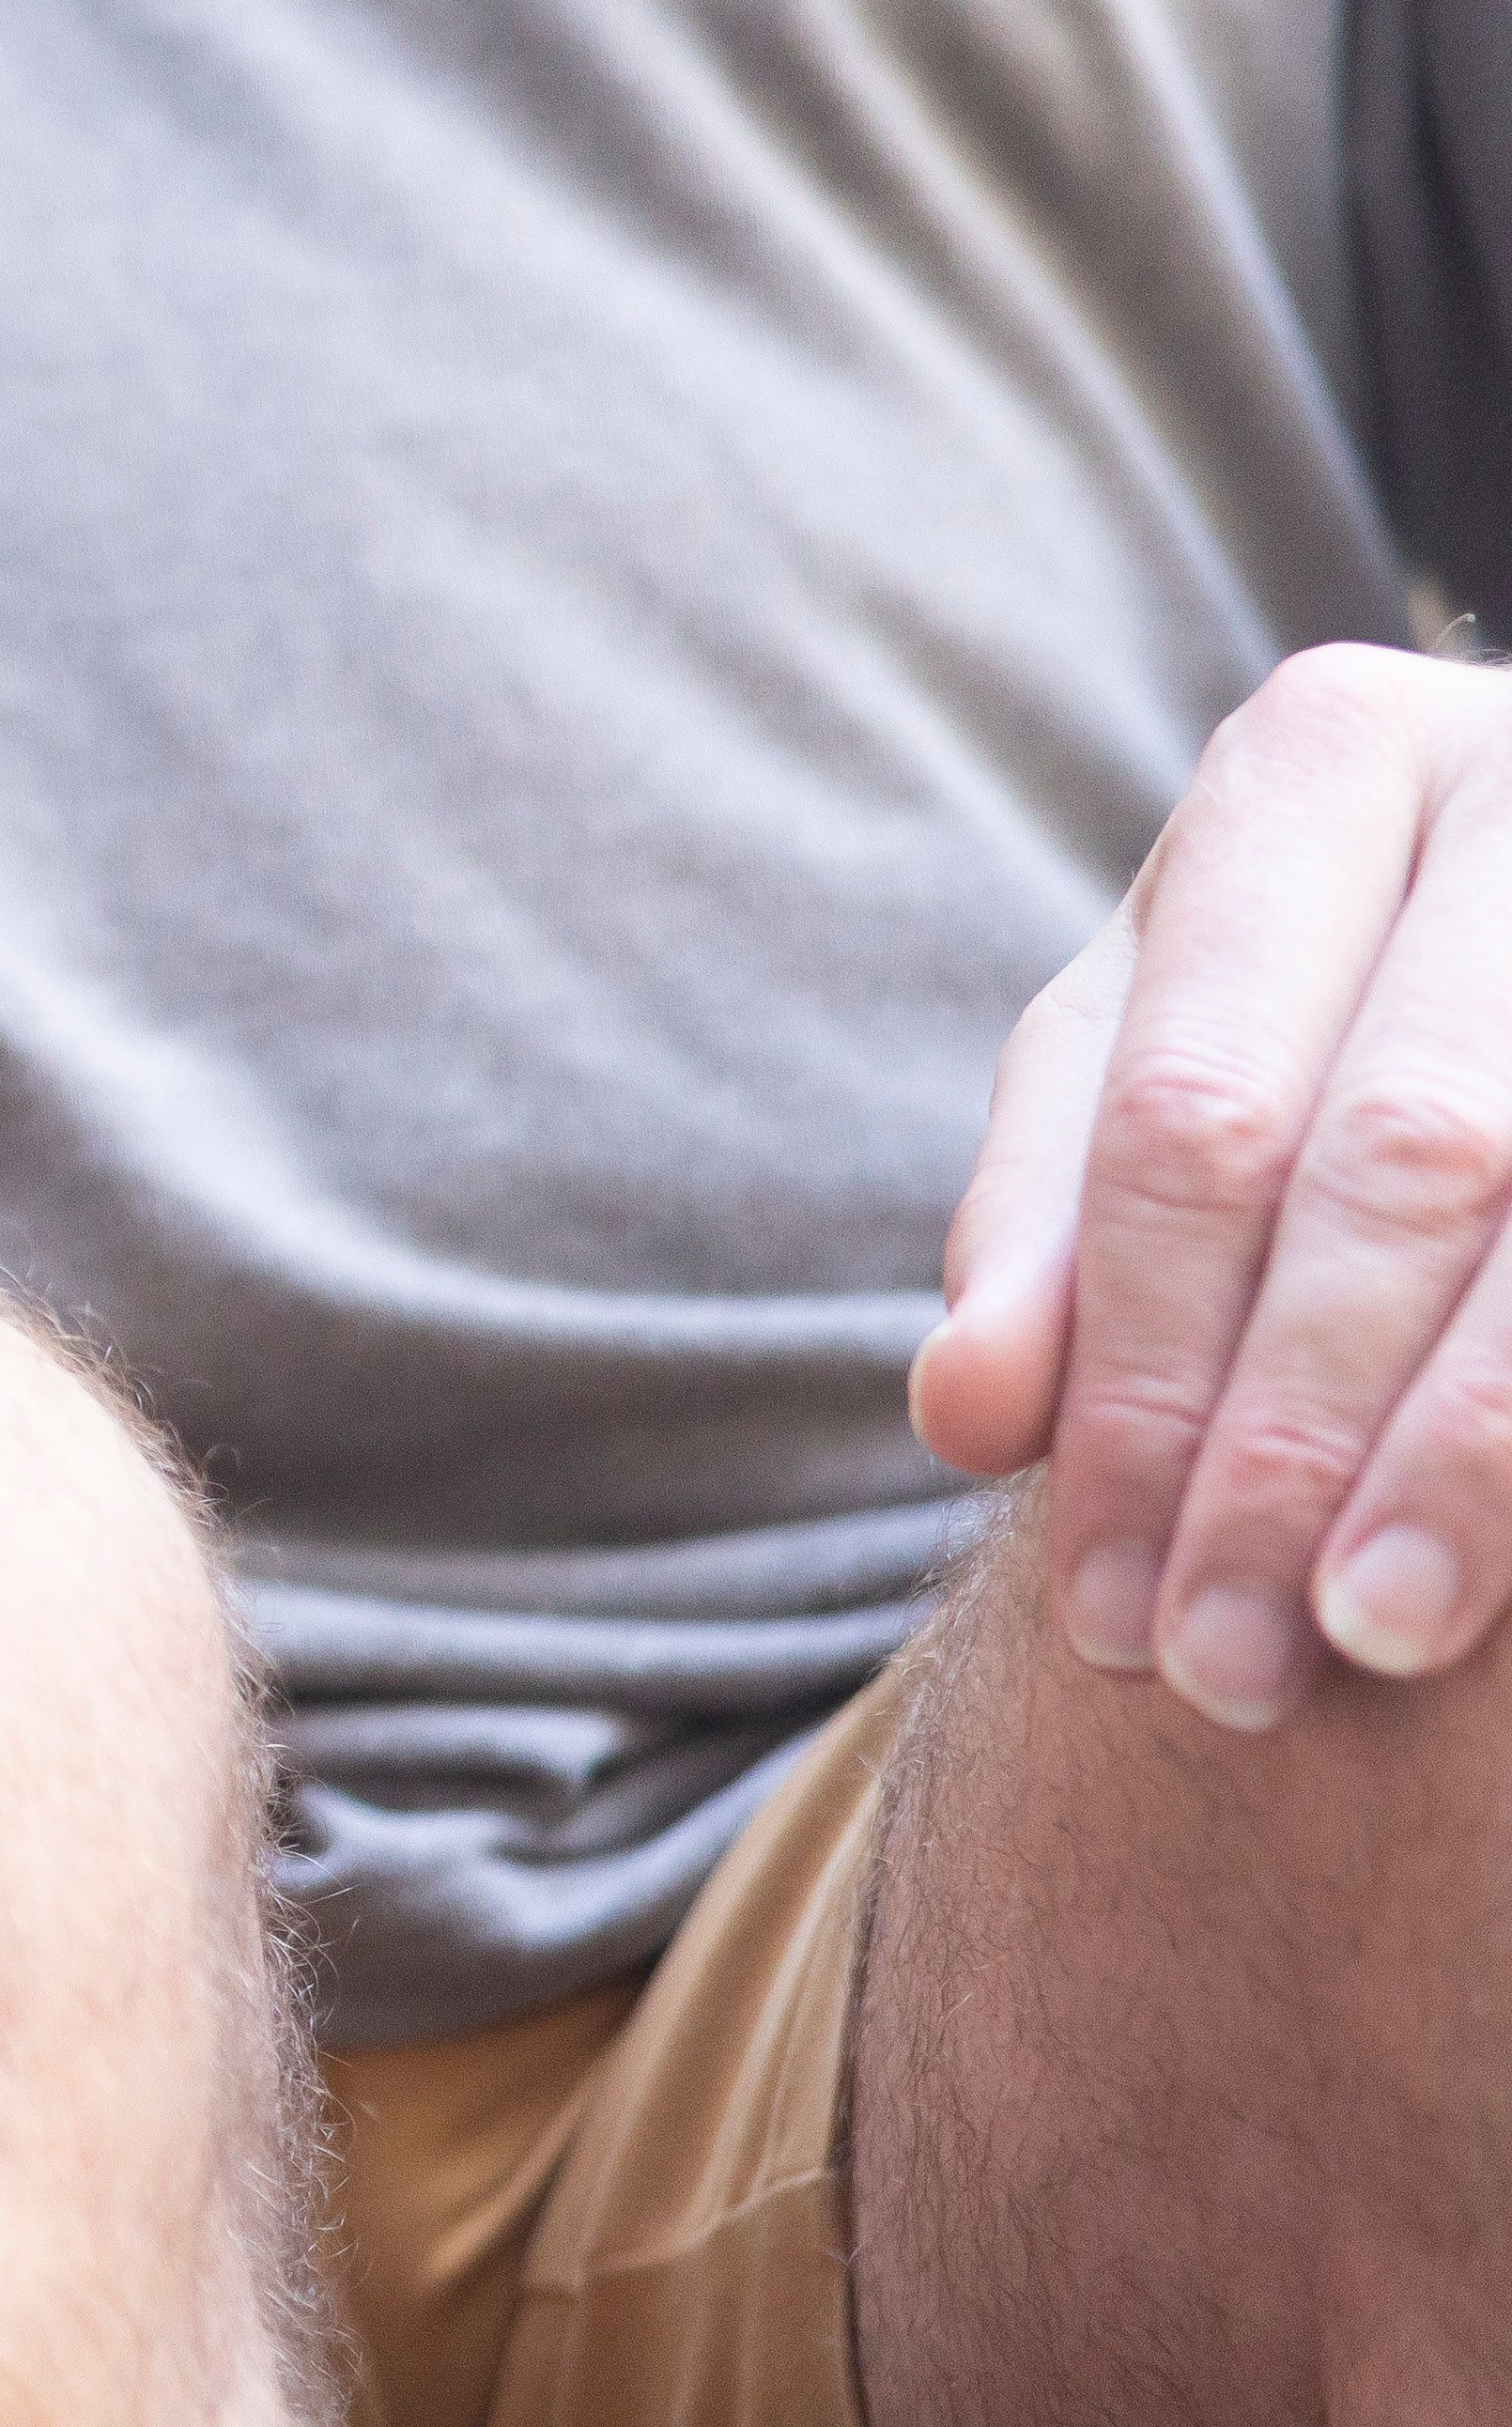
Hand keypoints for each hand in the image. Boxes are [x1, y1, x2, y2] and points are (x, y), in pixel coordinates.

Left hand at [919, 641, 1511, 1726]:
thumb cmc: (1320, 1006)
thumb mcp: (1159, 1053)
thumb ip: (1052, 1213)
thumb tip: (967, 1408)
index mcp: (1328, 760)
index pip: (1191, 1113)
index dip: (1137, 1373)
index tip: (1095, 1610)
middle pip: (1395, 1167)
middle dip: (1295, 1438)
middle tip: (1222, 1666)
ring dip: (1464, 1459)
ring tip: (1363, 1642)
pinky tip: (1501, 1579)